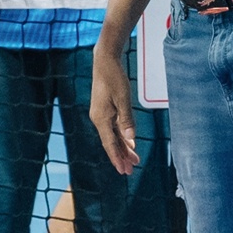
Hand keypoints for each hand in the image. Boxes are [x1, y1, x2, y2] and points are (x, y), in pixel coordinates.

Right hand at [89, 44, 141, 174]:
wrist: (104, 61)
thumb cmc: (114, 77)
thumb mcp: (123, 98)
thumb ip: (127, 120)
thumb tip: (131, 139)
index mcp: (101, 118)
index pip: (110, 144)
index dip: (117, 158)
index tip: (123, 171)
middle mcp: (99, 119)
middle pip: (111, 143)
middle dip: (121, 157)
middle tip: (130, 171)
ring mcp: (101, 115)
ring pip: (113, 136)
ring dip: (123, 148)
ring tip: (133, 160)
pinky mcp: (104, 110)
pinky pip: (113, 128)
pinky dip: (121, 136)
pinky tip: (128, 143)